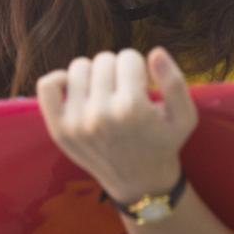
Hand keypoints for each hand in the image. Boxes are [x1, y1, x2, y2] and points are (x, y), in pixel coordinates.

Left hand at [35, 47, 196, 204]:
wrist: (139, 181)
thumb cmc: (164, 143)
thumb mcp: (185, 116)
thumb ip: (175, 81)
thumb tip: (156, 51)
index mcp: (132, 108)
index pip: (129, 57)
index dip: (139, 68)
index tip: (142, 86)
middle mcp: (101, 114)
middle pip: (105, 60)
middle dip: (118, 70)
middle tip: (124, 91)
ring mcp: (76, 122)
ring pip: (79, 67)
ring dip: (94, 74)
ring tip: (105, 92)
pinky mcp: (59, 129)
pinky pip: (48, 86)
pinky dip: (59, 79)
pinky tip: (77, 89)